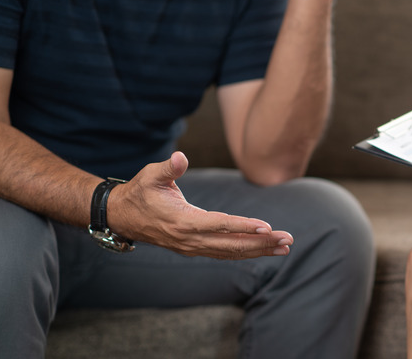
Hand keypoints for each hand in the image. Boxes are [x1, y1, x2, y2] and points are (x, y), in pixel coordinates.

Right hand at [107, 152, 293, 258]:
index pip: (220, 225)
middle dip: (262, 243)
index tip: (267, 227)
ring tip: (284, 248)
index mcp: (182, 221)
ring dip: (259, 250)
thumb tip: (180, 158)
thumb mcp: (150, 175)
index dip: (244, 226)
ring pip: (231, 252)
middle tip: (288, 240)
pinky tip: (264, 250)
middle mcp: (190, 239)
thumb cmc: (141, 191)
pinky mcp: (195, 248)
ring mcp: (193, 247)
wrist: (123, 216)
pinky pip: (225, 253)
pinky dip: (246, 252)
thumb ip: (168, 167)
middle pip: (232, 244)